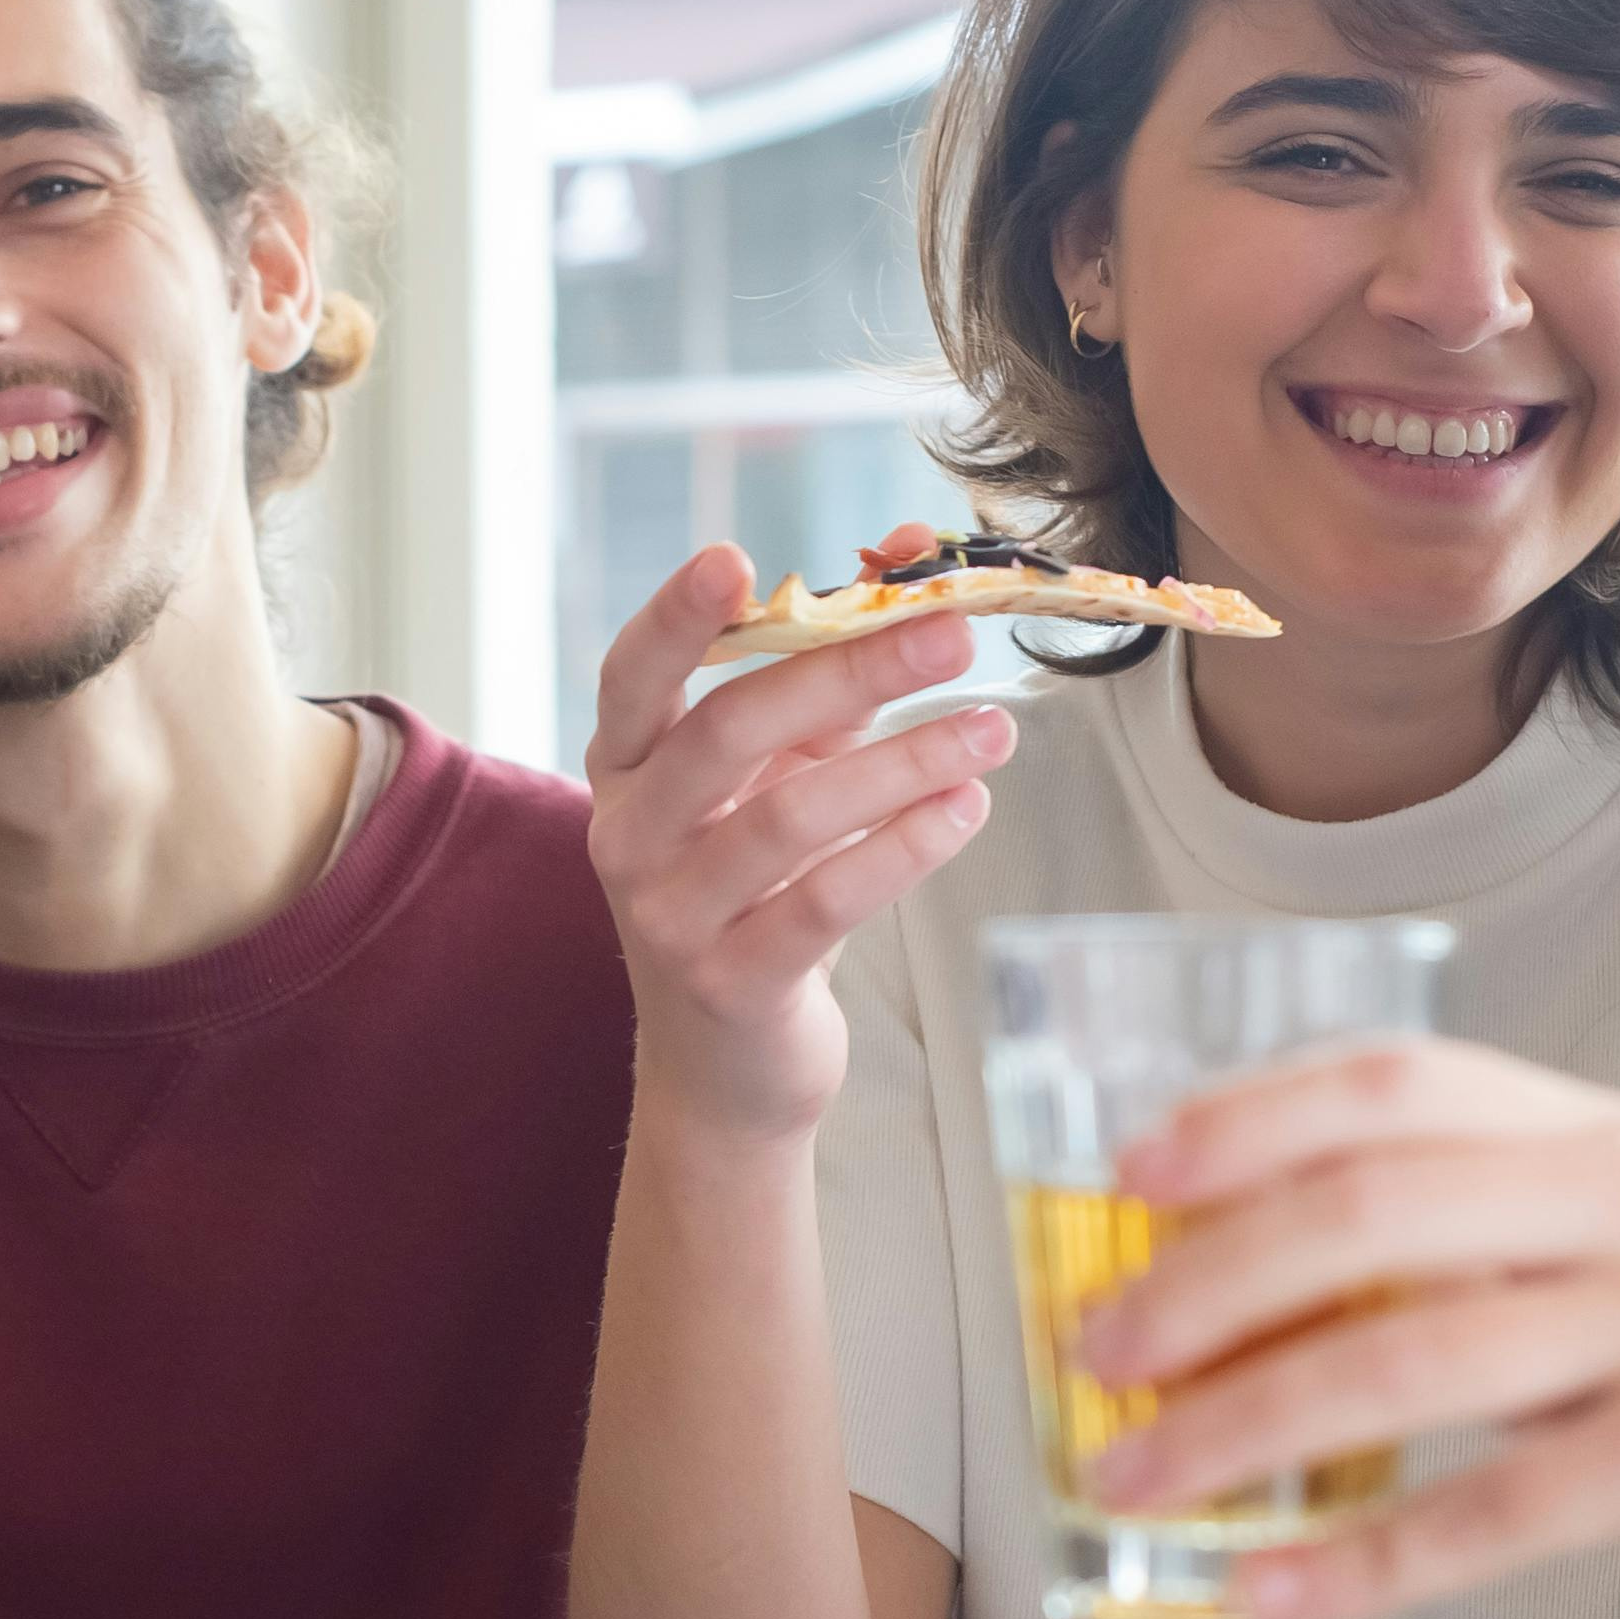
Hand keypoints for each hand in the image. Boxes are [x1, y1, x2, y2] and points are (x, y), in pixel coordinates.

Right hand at [583, 538, 1009, 1145]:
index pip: (632, 675)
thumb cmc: (758, 888)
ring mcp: (671, 917)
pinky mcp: (732, 984)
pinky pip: (825, 902)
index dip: (676, 617)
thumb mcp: (780, 775)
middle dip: (847, 671)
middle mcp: (629, 836)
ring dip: (904, 762)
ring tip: (994, 727)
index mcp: (626, 767)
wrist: (727, 1066)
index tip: (735, 557)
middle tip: (951, 634)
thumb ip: (832, 670)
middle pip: (728, 730)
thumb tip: (919, 551)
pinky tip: (967, 807)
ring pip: (790, 818)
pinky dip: (905, 847)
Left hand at [1074, 1036, 1619, 1618]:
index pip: (1392, 1081)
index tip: (1120, 1179)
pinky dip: (1349, 1560)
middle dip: (1200, 1284)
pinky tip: (1257, 1592)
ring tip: (1129, 1483)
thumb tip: (1236, 1287)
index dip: (1242, 1119)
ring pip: (1396, 1359)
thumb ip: (1466, 1255)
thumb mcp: (1610, 1280)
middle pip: (1364, 1210)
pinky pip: (1476, 1511)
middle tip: (1094, 1358)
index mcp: (1601, 1139)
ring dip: (1236, 1428)